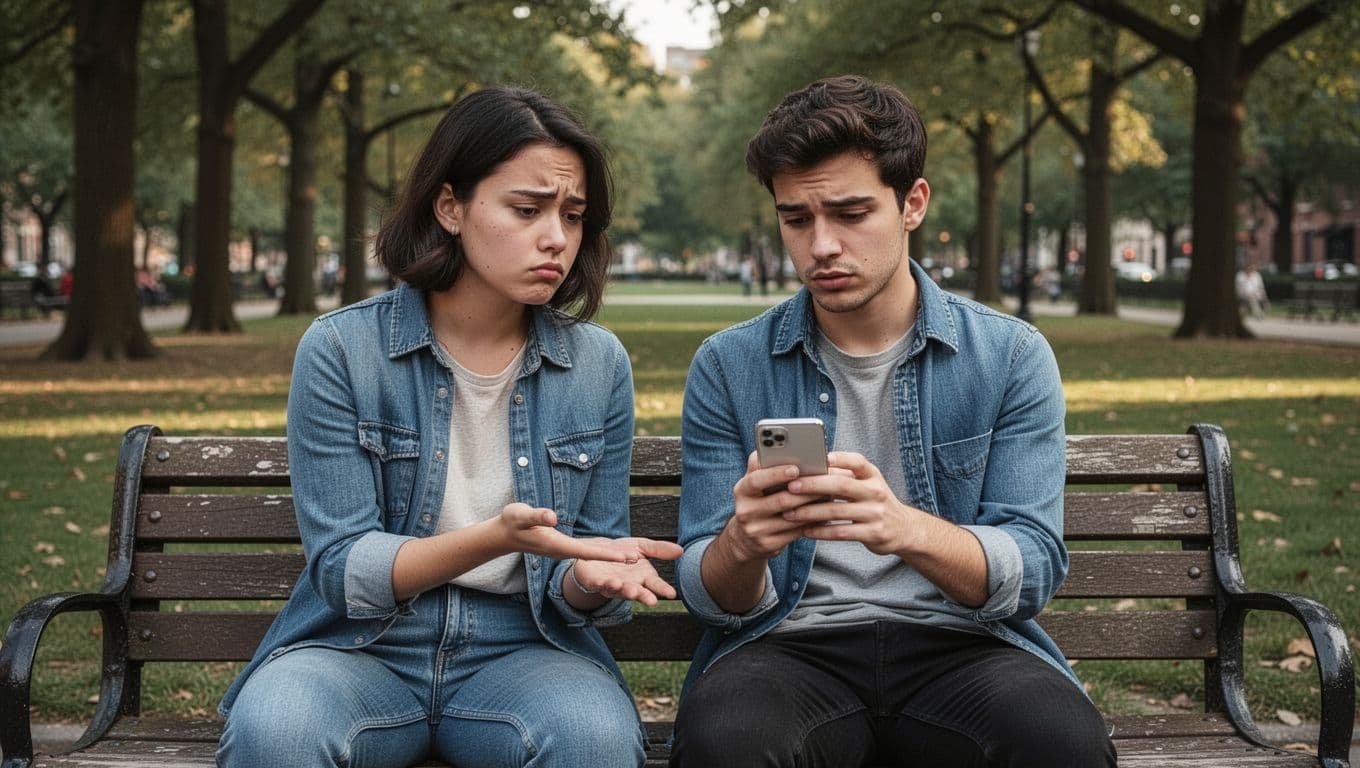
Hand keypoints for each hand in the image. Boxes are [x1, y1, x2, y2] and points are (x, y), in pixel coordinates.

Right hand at [496, 502, 642, 562]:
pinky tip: (613, 551)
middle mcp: (561, 551)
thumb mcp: (521, 514)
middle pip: (593, 556)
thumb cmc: (512, 521)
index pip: (585, 552)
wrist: (503, 533)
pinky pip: (585, 551)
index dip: (606, 554)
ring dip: (610, 555)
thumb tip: (552, 517)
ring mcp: (562, 550)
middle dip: (614, 558)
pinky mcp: (563, 546)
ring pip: (590, 554)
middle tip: (638, 558)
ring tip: (632, 556)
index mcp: (555, 545)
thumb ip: (537, 516)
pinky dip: (601, 551)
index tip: (623, 557)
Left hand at [572, 538, 682, 606]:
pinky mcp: (595, 581)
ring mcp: (612, 585)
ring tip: (632, 590)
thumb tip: (681, 550)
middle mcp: (629, 584)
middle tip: (652, 602)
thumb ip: (659, 550)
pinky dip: (605, 583)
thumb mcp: (642, 547)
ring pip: (619, 590)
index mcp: (642, 577)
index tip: (672, 594)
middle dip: (644, 596)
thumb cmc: (621, 553)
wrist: (596, 551)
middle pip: (638, 592)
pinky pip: (600, 584)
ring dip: (625, 591)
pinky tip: (612, 582)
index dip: (663, 589)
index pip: (655, 584)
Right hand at [719, 452, 818, 562]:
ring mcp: (756, 530)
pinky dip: (813, 522)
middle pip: (780, 500)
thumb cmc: (759, 501)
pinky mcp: (768, 545)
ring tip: (831, 495)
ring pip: (792, 517)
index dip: (776, 473)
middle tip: (826, 481)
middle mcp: (745, 510)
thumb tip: (795, 451)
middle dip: (805, 490)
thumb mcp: (755, 484)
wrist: (746, 539)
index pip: (756, 479)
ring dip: (814, 506)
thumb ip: (767, 466)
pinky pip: (796, 532)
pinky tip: (825, 514)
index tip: (796, 467)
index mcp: (742, 489)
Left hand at [778, 452, 915, 555]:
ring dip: (809, 512)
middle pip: (841, 485)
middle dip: (813, 485)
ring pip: (836, 511)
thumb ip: (844, 476)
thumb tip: (809, 467)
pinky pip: (841, 532)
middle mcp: (876, 491)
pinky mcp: (873, 534)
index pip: (857, 461)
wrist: (904, 529)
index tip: (818, 458)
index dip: (838, 458)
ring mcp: (875, 513)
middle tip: (791, 487)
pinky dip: (821, 531)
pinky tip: (805, 531)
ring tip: (789, 513)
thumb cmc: (875, 502)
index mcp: (872, 475)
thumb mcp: (867, 484)